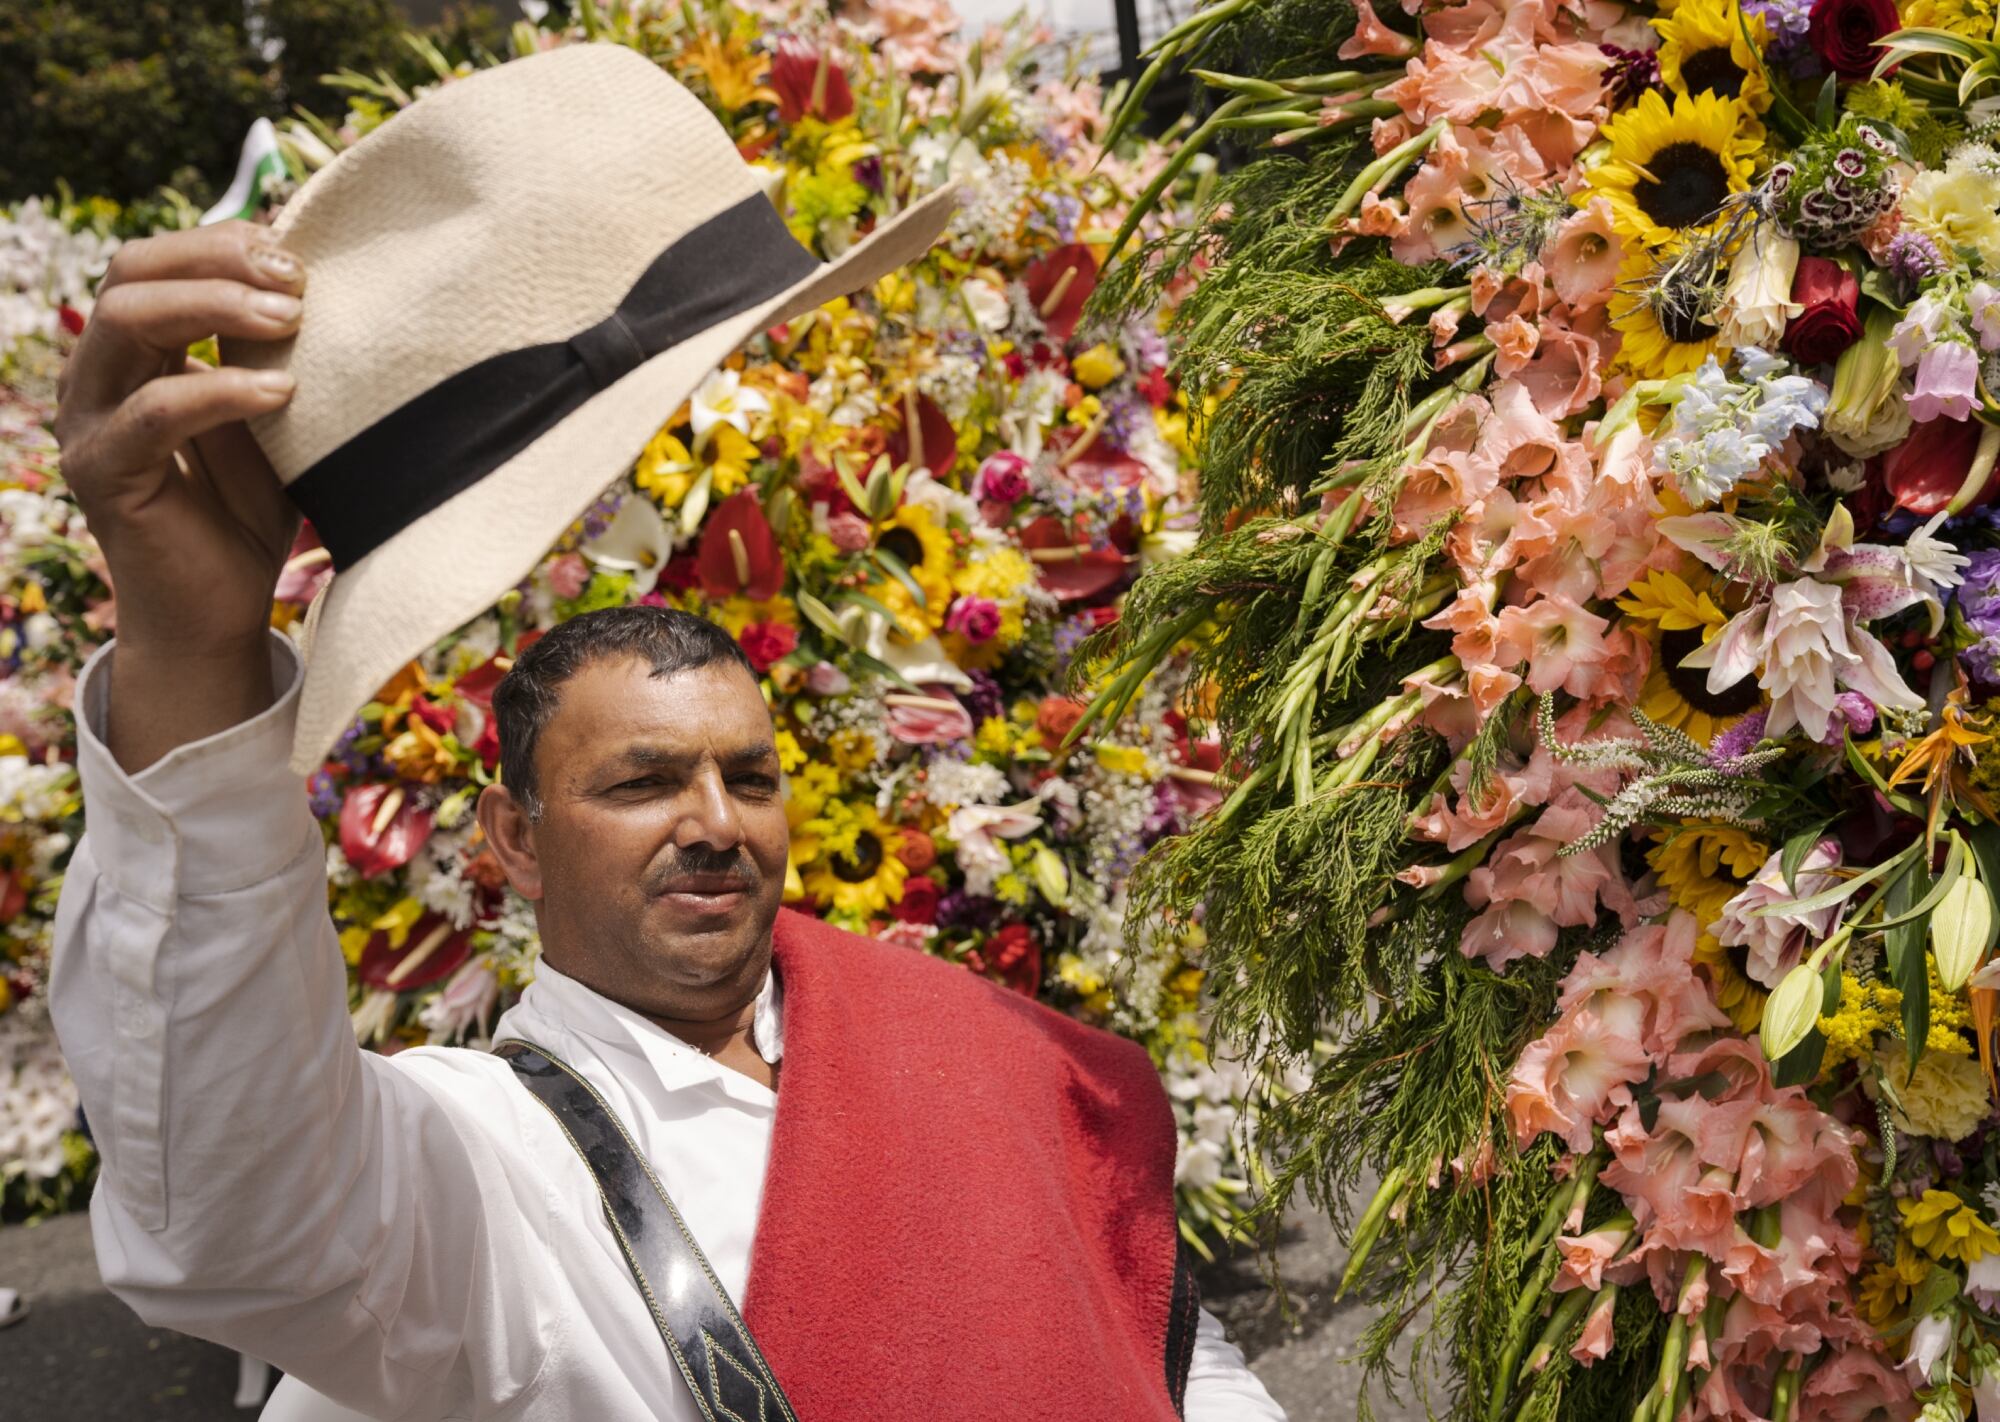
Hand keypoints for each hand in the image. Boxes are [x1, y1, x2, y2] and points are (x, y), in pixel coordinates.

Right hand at [53, 222, 308, 770]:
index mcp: (133, 354)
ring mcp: (88, 421)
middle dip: (216, 260)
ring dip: (215, 308)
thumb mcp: (269, 417)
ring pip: (126, 322)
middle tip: (297, 280)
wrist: (220, 611)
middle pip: (131, 273)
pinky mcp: (103, 472)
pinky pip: (154, 411)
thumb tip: (313, 283)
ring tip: (291, 321)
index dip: (221, 242)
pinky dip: (222, 391)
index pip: (155, 262)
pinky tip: (283, 394)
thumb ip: (269, 355)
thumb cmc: (250, 511)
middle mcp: (97, 376)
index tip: (298, 253)